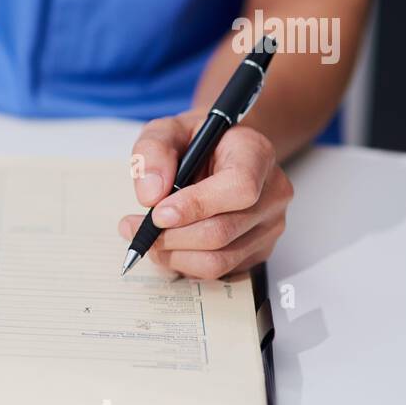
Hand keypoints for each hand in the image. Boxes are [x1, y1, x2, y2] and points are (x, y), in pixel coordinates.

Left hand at [118, 109, 292, 279]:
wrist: (219, 154)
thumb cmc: (194, 142)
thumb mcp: (166, 132)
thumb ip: (152, 153)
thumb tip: (151, 195)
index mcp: (255, 153)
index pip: (238, 188)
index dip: (195, 206)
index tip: (158, 213)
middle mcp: (272, 192)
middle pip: (221, 231)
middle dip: (169, 236)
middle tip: (133, 227)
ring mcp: (270, 225)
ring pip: (218, 260)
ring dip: (171, 255)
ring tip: (146, 238)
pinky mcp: (259, 250)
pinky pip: (218, 272)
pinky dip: (184, 263)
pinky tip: (169, 244)